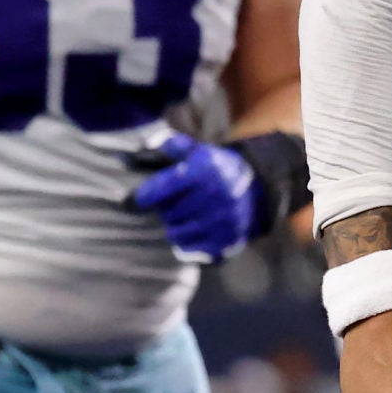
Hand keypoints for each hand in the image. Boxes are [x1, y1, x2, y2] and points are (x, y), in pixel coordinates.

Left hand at [129, 134, 259, 262]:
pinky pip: (188, 247)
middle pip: (168, 212)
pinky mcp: (225, 240)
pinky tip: (189, 229)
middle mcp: (217, 195)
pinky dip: (183, 241)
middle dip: (163, 209)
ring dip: (172, 225)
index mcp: (206, 170)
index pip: (166, 185)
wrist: (252, 192)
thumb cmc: (214, 170)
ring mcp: (222, 220)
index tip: (138, 198)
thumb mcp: (198, 151)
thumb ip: (173, 145)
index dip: (146, 194)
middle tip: (169, 204)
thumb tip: (148, 145)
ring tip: (179, 216)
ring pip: (176, 232)